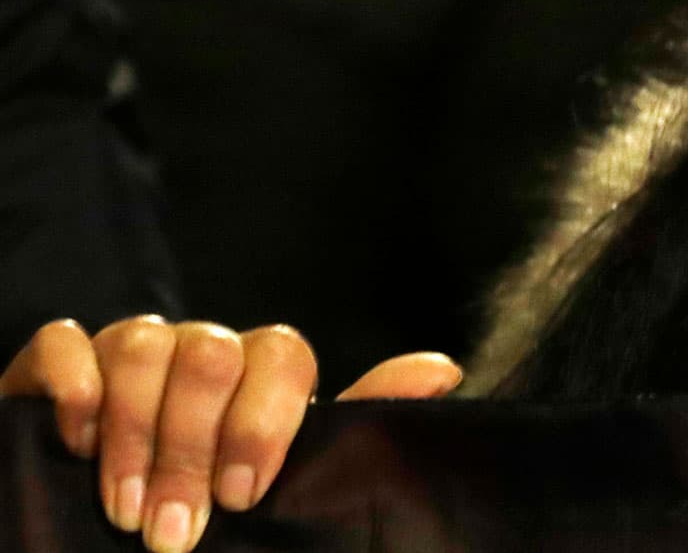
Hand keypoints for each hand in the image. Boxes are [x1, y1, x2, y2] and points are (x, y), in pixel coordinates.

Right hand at [0, 317, 461, 552]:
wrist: (116, 532)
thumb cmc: (214, 506)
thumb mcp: (291, 480)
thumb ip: (354, 425)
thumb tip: (441, 369)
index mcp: (262, 373)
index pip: (281, 354)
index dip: (262, 423)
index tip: (242, 497)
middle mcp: (201, 351)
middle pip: (209, 353)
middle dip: (190, 448)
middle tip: (171, 529)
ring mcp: (133, 350)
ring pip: (144, 342)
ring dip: (134, 432)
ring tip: (123, 508)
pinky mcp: (61, 362)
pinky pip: (67, 341)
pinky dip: (74, 384)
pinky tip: (77, 439)